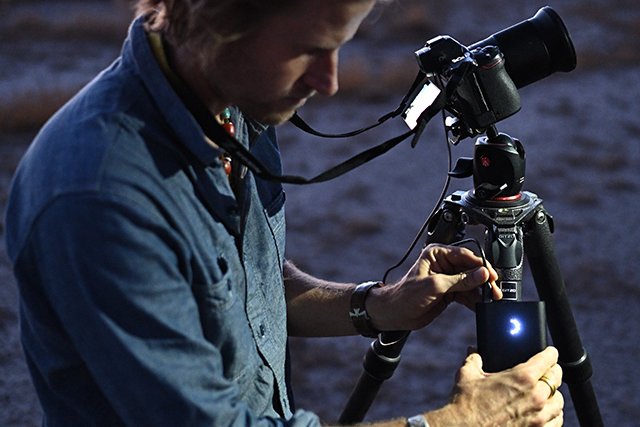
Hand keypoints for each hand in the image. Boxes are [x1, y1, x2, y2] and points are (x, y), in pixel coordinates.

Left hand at [367, 244, 499, 330]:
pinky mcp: (449, 292)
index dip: (480, 265)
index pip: (464, 256)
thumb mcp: (435, 285)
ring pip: (471, 283)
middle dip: (484, 280)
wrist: (396, 313)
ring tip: (492, 299)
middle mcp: (443, 264)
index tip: (491, 275)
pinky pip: (467, 294)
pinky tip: (482, 305)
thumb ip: (460, 280)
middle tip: (494, 290)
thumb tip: (482, 274)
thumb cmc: (406, 294)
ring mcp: (447, 278)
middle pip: (471, 269)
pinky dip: (474, 300)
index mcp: (437, 254)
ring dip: (481, 291)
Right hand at [428, 347, 563, 426]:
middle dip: (552, 372)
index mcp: (522, 377)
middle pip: (557, 379)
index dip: (550, 353)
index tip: (550, 352)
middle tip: (547, 371)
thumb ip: (474, 360)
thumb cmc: (466, 404)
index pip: (548, 359)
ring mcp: (539, 417)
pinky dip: (553, 415)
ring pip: (559, 402)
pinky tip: (545, 413)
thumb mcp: (467, 376)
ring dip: (553, 396)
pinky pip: (557, 421)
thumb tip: (474, 351)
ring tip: (546, 393)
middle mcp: (536, 396)